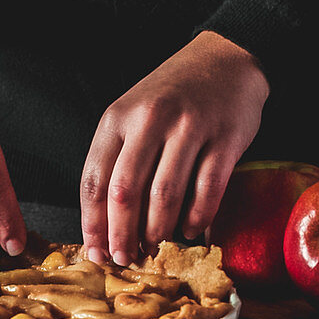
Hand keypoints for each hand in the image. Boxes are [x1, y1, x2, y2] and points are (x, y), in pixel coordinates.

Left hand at [80, 31, 269, 263]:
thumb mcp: (133, 115)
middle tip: (125, 258)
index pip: (94, 180)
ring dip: (157, 231)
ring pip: (165, 195)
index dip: (92, 223)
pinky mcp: (226, 138)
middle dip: (121, 235)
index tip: (95, 252)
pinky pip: (207, 190)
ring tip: (155, 247)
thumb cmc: (172, 95)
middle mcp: (150, 120)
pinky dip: (196, 218)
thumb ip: (118, 160)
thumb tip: (108, 225)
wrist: (225, 59)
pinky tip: (189, 230)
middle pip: (125, 193)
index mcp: (118, 118)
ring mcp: (189, 128)